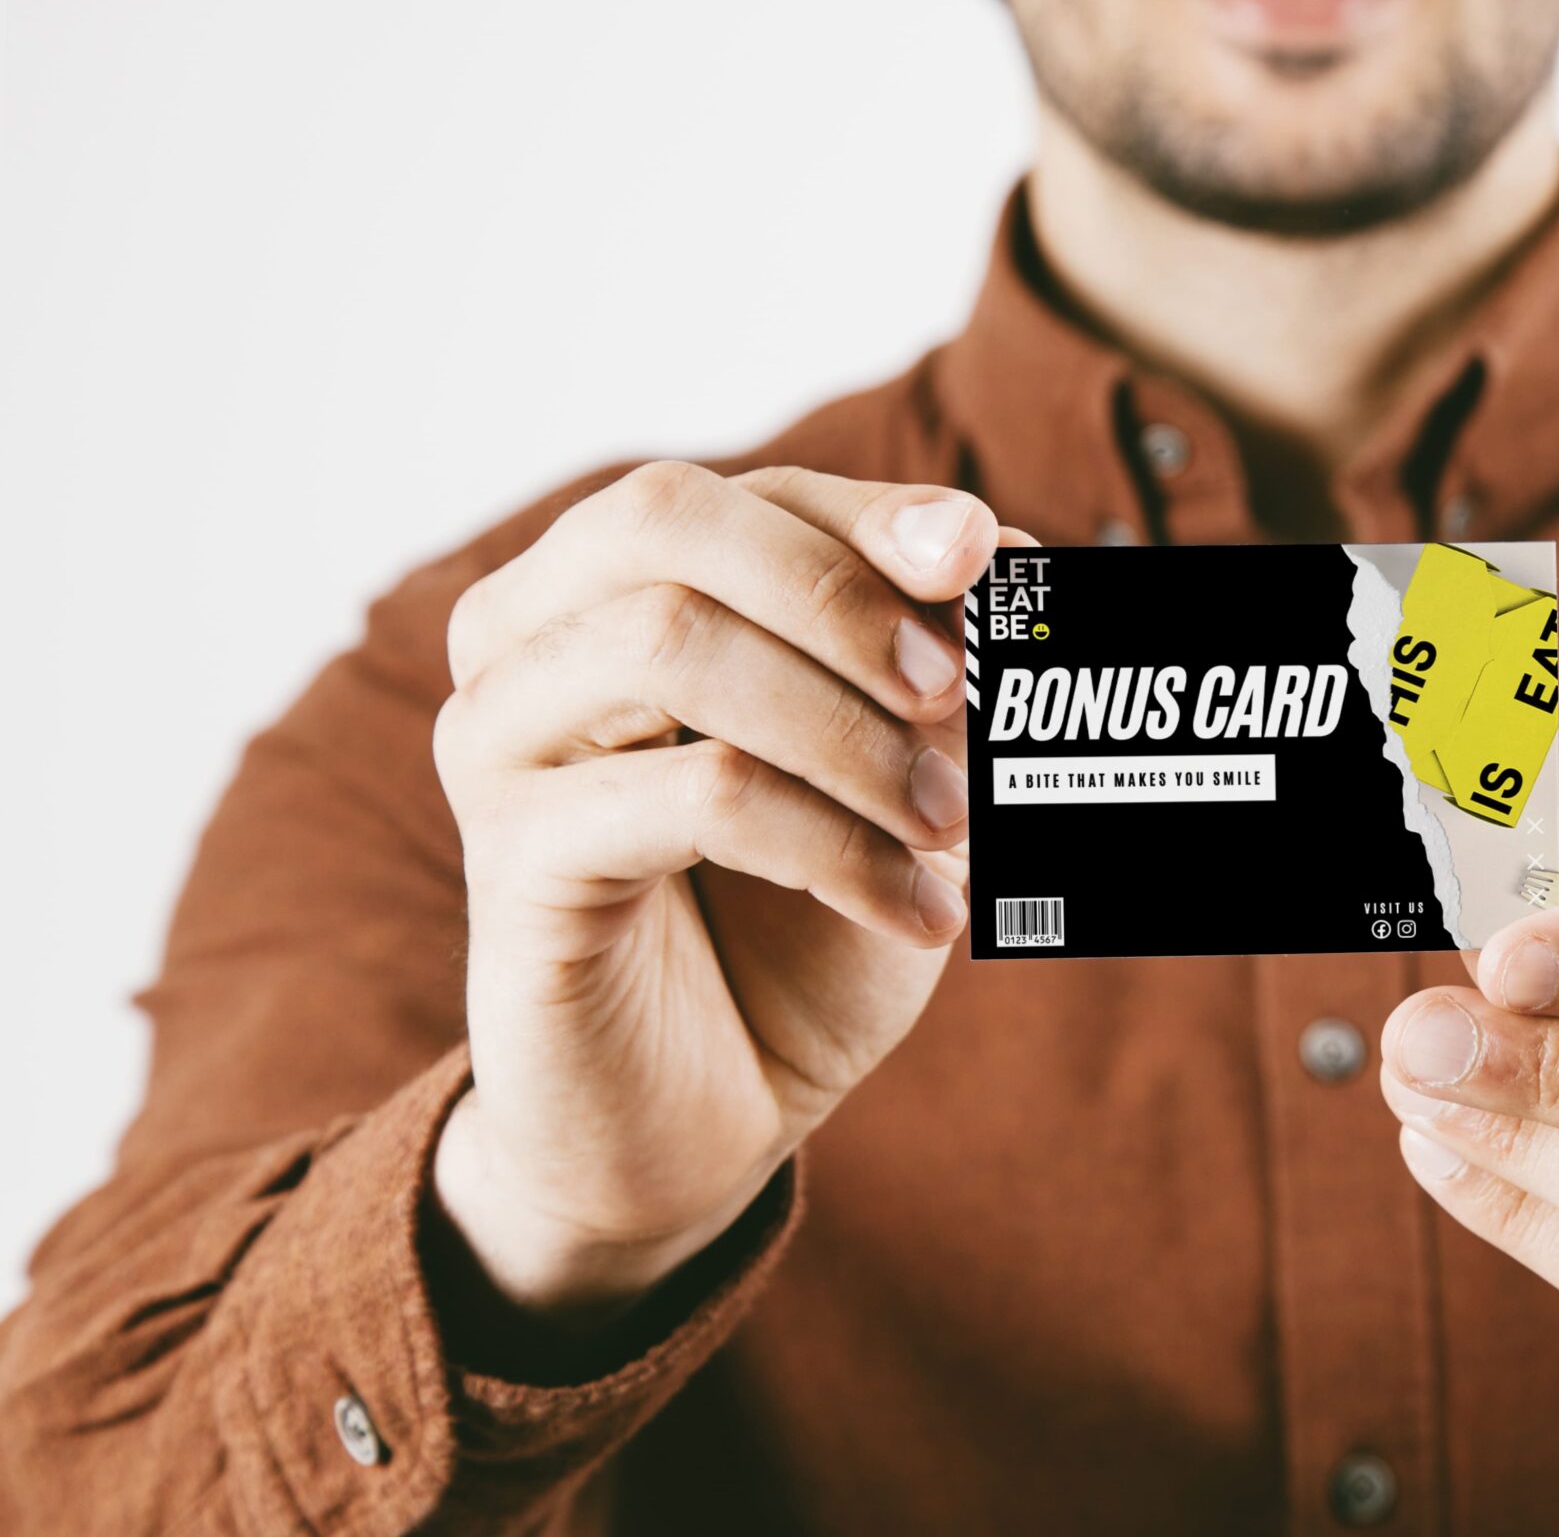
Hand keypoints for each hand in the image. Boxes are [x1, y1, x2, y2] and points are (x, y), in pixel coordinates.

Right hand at [429, 462, 1020, 1328]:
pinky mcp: (509, 862)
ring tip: (951, 819)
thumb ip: (921, 667)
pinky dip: (835, 844)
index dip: (875, 518)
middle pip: (667, 521)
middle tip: (959, 690)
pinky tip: (919, 914)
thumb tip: (1008, 556)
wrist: (700, 1117)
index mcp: (609, 590)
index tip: (995, 563)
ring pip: (669, 643)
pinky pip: (692, 797)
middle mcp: (524, 638)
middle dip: (839, 592)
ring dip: (847, 727)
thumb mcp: (884, 776)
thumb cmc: (793, 926)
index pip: (750, 496)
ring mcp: (495, 740)